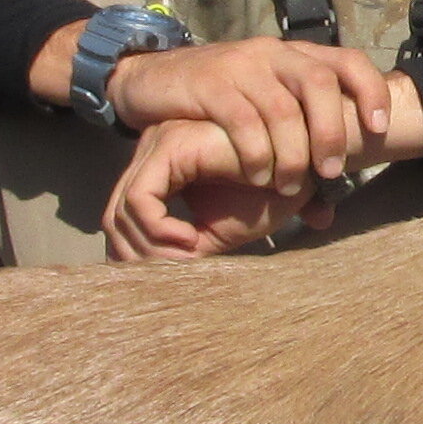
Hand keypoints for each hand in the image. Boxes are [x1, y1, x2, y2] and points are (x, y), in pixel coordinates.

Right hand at [96, 35, 399, 190]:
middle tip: (332, 171)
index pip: (347, 60)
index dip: (371, 91)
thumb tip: (325, 216)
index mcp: (295, 57)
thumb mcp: (264, 121)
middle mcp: (272, 54)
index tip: (378, 130)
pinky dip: (256, 153)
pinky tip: (258, 176)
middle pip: (319, 82)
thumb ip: (296, 158)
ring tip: (291, 185)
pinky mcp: (209, 83)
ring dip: (294, 152)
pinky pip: (242, 120)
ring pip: (282, 108)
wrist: (155, 80)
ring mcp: (240, 66)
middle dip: (331, 131)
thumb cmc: (220, 109)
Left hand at [104, 116, 331, 259]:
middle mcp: (152, 155)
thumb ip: (180, 250)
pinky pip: (140, 199)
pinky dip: (158, 229)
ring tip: (190, 258)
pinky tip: (190, 240)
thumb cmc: (270, 193)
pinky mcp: (169, 146)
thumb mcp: (217, 232)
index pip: (122, 220)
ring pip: (122, 212)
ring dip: (152, 248)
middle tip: (174, 277)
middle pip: (115, 218)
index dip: (137, 256)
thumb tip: (137, 276)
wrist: (306, 161)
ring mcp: (157, 146)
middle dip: (138, 257)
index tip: (173, 276)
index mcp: (160, 170)